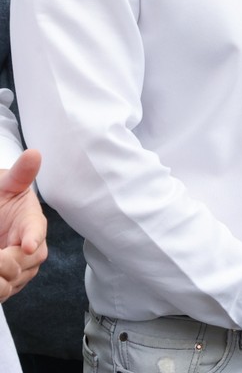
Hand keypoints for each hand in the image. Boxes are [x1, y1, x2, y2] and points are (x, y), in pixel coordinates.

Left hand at [0, 149, 47, 301]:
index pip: (36, 232)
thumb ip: (20, 174)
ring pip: (13, 281)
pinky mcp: (10, 280)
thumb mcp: (6, 183)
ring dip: (0, 279)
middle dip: (6, 264)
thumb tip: (34, 153)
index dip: (31, 239)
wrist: (0, 213)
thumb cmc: (2, 195)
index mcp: (33, 222)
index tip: (25, 246)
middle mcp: (31, 247)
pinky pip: (4, 290)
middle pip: (25, 263)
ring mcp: (21, 266)